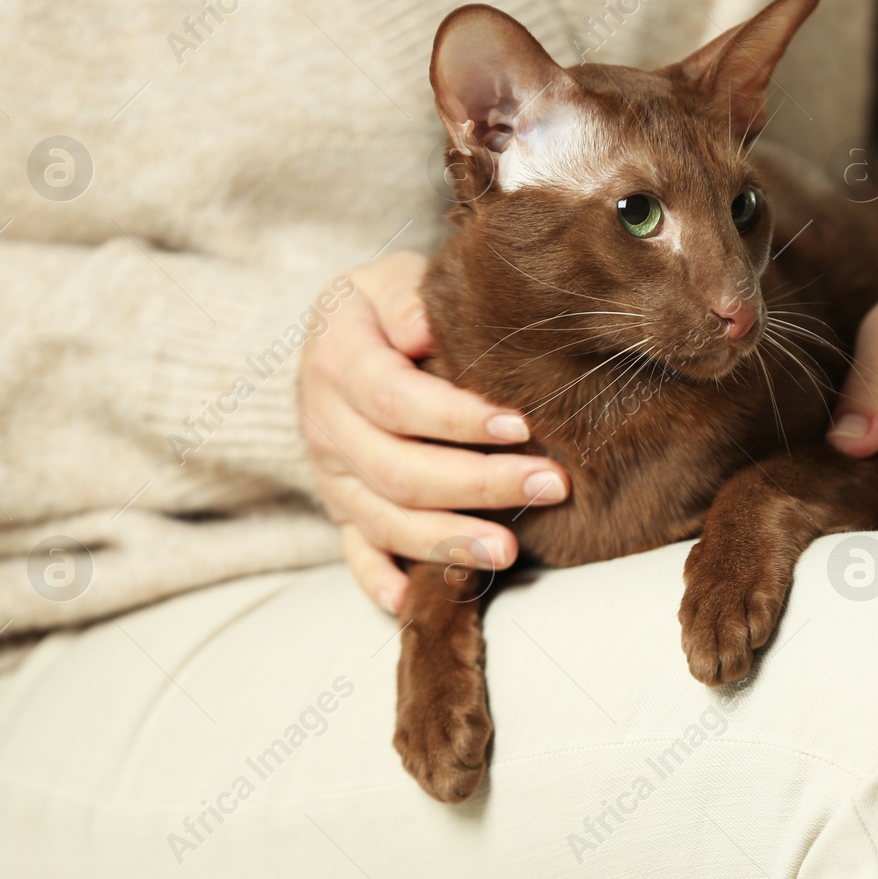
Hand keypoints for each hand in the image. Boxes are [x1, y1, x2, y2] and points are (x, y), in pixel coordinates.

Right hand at [298, 252, 567, 612]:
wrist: (335, 335)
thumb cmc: (382, 306)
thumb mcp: (388, 278)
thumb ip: (406, 300)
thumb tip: (423, 330)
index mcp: (337, 363)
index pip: (396, 402)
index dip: (458, 419)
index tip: (521, 425)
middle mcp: (326, 426)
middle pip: (399, 472)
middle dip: (479, 485)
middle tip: (551, 485)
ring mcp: (332, 475)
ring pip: (384, 522)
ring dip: (449, 541)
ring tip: (510, 550)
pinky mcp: (341, 507)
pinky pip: (354, 553)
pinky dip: (379, 581)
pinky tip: (414, 599)